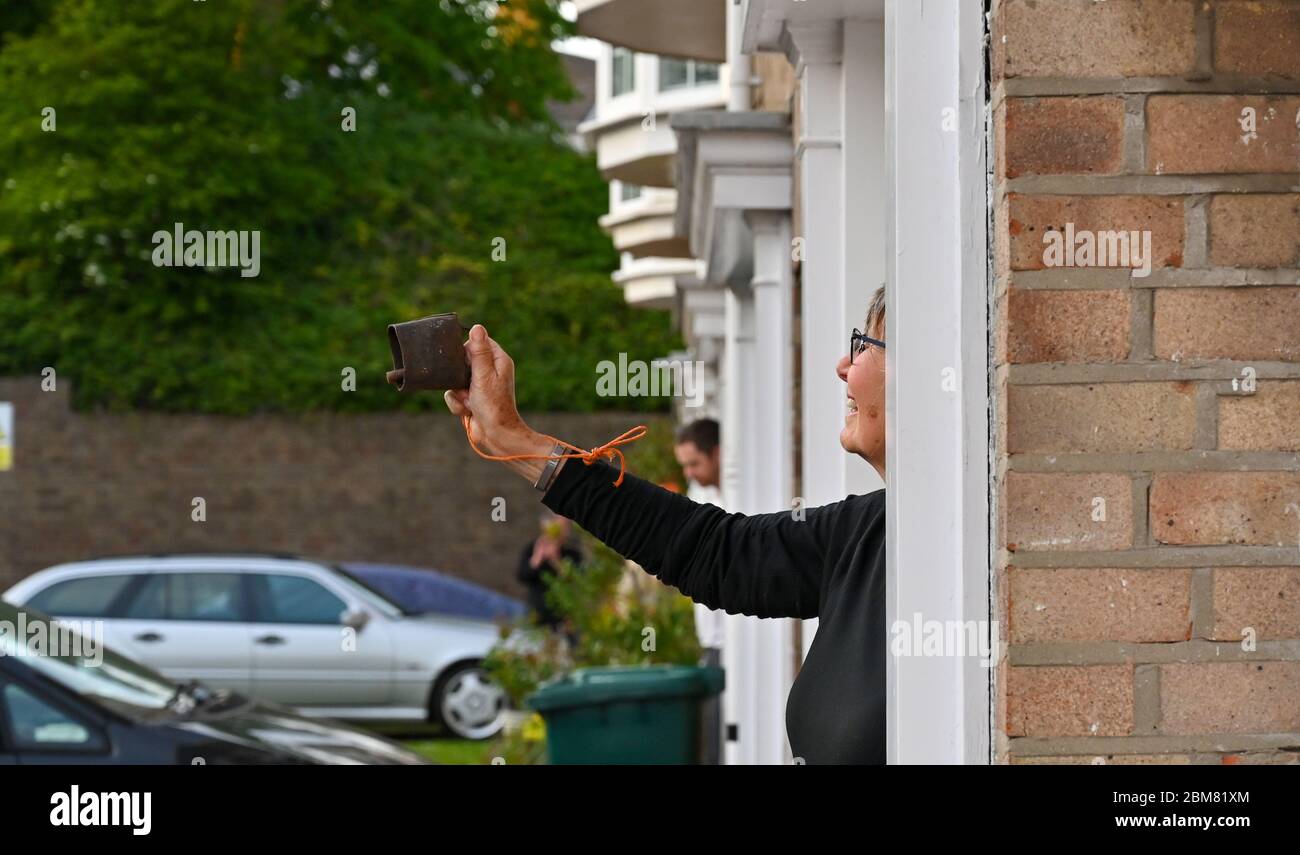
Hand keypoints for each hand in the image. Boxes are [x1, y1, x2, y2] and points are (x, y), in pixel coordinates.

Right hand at [444, 325, 556, 480]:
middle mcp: (490, 371)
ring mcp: (479, 385)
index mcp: (498, 360)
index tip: (463, 361)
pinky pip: (454, 394)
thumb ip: (479, 352)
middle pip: (462, 361)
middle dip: (458, 376)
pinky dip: (457, 403)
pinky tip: (467, 410)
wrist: (495, 435)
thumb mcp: (483, 375)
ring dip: (457, 392)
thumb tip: (477, 327)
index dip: (466, 350)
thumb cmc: (493, 405)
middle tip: (466, 386)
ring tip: (469, 401)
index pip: (478, 342)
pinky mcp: (471, 398)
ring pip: (454, 379)